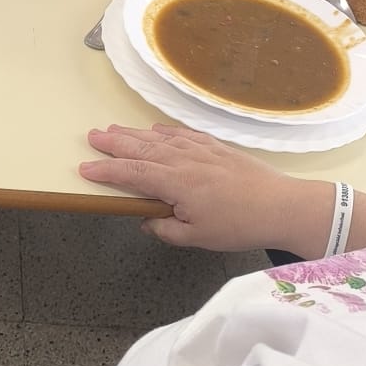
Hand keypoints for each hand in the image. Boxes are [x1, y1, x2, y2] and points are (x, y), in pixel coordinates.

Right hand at [81, 124, 327, 256]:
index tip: (85, 168)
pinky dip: (166, 131)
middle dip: (115, 143)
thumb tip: (145, 221)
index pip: (132, 174)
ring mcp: (202, 150)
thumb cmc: (238, 225)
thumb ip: (165, 228)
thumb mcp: (196, 237)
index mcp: (176, 182)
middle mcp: (185, 160)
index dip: (107, 170)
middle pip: (142, 149)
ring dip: (135, 134)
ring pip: (161, 138)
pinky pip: (184, 134)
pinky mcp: (217, 148)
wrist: (280, 205)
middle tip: (92, 136)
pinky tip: (157, 130)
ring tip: (115, 129)